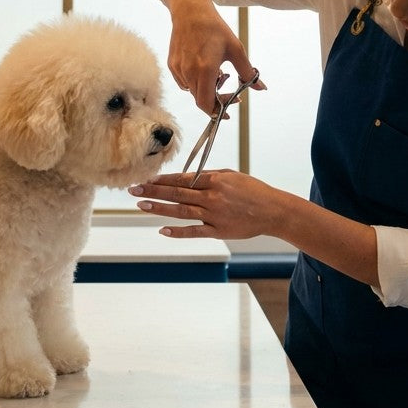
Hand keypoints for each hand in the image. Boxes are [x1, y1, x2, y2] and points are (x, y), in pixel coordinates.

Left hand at [129, 170, 287, 239]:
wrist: (273, 211)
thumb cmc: (252, 191)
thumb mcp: (231, 175)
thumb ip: (209, 176)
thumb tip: (187, 176)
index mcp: (215, 180)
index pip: (183, 179)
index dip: (163, 180)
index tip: (147, 179)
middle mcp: (212, 197)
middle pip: (177, 193)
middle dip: (153, 191)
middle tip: (134, 190)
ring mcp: (214, 215)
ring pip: (181, 211)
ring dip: (159, 208)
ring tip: (141, 205)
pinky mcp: (219, 231)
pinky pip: (195, 231)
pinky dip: (178, 231)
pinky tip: (163, 230)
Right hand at [155, 0, 264, 112]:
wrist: (191, 12)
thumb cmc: (214, 28)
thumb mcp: (236, 49)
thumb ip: (248, 72)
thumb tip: (261, 87)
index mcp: (205, 69)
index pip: (206, 103)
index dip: (217, 112)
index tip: (227, 112)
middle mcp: (189, 72)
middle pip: (200, 100)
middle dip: (215, 100)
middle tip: (227, 90)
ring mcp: (178, 69)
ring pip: (192, 91)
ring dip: (205, 89)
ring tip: (218, 73)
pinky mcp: (172, 65)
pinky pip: (184, 82)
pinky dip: (195, 82)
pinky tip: (204, 67)